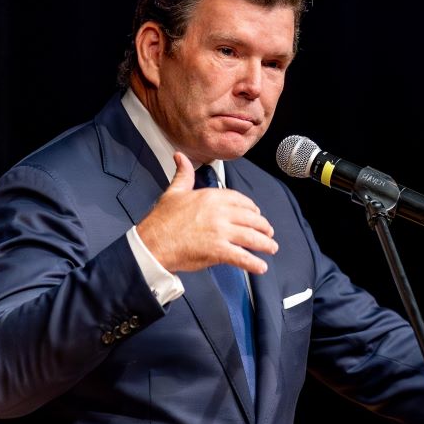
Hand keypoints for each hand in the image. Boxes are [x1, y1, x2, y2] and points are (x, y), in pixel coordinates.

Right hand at [136, 152, 277, 273]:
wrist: (152, 243)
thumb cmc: (161, 220)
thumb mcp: (174, 192)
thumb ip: (183, 174)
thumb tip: (180, 156)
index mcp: (211, 197)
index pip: (241, 201)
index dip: (252, 209)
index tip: (256, 214)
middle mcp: (220, 212)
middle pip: (251, 219)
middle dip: (263, 227)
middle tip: (269, 233)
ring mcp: (220, 232)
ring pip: (251, 237)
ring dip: (265, 244)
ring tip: (271, 248)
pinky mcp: (218, 250)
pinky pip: (242, 257)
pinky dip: (254, 263)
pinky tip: (260, 267)